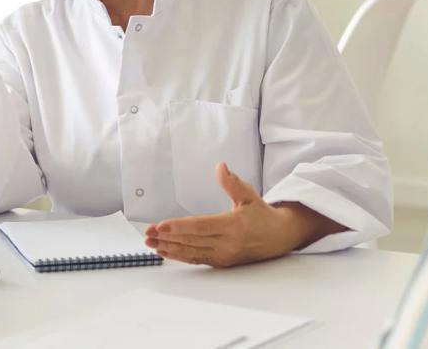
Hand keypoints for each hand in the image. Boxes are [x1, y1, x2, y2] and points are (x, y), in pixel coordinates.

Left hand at [143, 163, 343, 267]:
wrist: (279, 237)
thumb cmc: (262, 214)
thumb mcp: (249, 195)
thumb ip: (232, 182)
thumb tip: (220, 167)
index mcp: (233, 225)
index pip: (200, 226)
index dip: (179, 227)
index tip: (161, 225)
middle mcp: (227, 243)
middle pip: (192, 241)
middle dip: (168, 238)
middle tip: (148, 234)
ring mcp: (224, 255)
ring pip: (191, 253)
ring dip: (170, 248)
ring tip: (151, 243)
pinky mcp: (222, 262)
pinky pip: (197, 259)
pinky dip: (180, 255)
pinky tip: (167, 251)